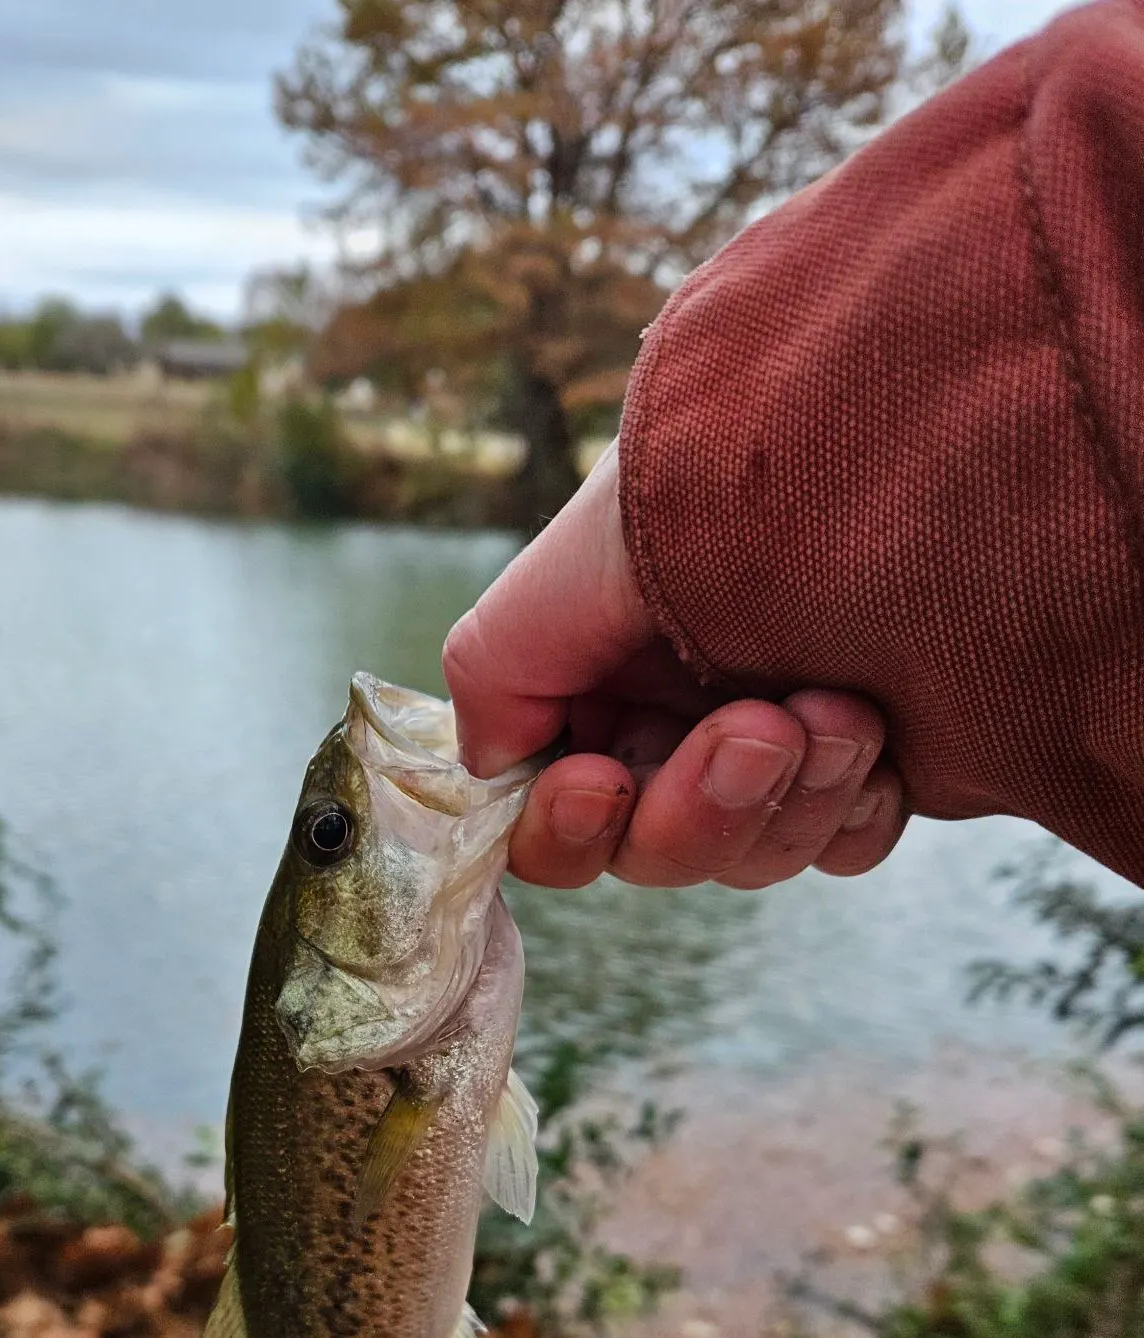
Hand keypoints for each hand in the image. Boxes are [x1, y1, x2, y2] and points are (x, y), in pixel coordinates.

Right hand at [442, 442, 907, 889]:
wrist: (881, 445)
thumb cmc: (707, 498)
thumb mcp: (559, 575)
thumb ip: (490, 675)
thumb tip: (490, 767)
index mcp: (596, 684)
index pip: (554, 819)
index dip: (569, 828)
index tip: (599, 783)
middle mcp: (675, 720)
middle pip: (653, 852)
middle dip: (700, 806)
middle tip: (760, 727)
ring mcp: (773, 747)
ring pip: (749, 859)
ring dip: (787, 799)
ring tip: (840, 710)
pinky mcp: (863, 759)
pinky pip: (843, 846)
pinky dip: (851, 814)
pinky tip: (875, 748)